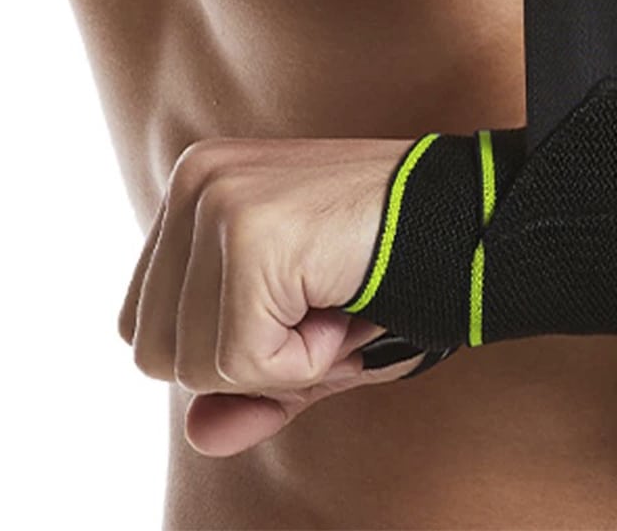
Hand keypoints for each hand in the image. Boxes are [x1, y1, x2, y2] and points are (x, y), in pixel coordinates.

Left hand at [118, 138, 425, 456]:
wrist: (471, 214)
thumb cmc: (392, 269)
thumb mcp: (306, 338)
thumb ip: (245, 387)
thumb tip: (198, 437)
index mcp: (195, 188)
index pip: (145, 326)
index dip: (224, 351)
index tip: (295, 308)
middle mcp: (192, 180)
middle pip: (153, 350)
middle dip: (242, 362)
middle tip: (318, 307)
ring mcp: (215, 199)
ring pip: (192, 364)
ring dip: (279, 361)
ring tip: (333, 298)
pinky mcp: (248, 231)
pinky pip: (241, 360)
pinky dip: (304, 360)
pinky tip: (343, 301)